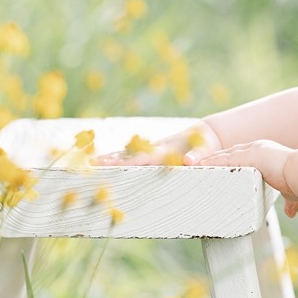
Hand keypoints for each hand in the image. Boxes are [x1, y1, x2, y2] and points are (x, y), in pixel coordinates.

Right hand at [90, 122, 220, 166]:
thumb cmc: (206, 143)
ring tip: (91, 162)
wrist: (205, 133)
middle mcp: (155, 148)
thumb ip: (197, 154)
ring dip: (111, 158)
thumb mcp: (205, 148)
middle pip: (130, 155)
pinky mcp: (152, 151)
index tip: (114, 164)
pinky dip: (117, 157)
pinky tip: (104, 161)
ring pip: (128, 153)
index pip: (145, 157)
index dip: (129, 161)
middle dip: (112, 160)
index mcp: (166, 150)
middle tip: (92, 163)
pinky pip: (132, 155)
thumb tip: (188, 161)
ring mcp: (152, 149)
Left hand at [200, 141, 297, 217]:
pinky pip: (221, 160)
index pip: (242, 155)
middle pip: (229, 152)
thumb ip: (289, 202)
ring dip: (207, 160)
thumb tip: (290, 214)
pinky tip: (197, 166)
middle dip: (214, 157)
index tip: (218, 164)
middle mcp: (256, 148)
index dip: (229, 159)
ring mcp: (250, 150)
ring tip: (191, 165)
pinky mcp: (245, 156)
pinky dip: (208, 163)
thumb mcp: (291, 192)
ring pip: (222, 155)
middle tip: (199, 163)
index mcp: (265, 153)